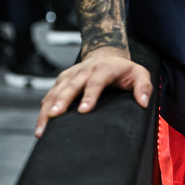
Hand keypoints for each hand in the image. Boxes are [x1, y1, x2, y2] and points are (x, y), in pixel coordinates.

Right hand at [35, 46, 152, 137]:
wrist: (106, 55)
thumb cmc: (123, 70)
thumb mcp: (139, 73)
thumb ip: (144, 86)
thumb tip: (143, 103)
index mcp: (103, 69)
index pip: (96, 82)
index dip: (89, 95)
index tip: (83, 110)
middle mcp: (84, 70)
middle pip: (71, 86)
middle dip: (62, 101)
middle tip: (55, 116)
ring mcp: (70, 75)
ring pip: (55, 91)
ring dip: (48, 108)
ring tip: (42, 129)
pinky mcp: (61, 81)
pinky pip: (48, 95)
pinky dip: (43, 110)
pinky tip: (40, 127)